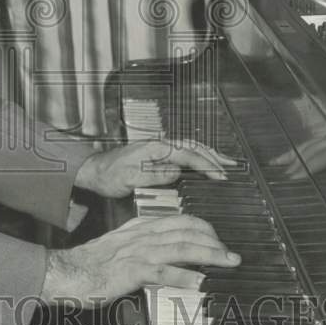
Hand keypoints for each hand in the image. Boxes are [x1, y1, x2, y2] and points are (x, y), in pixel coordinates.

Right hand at [41, 213, 239, 306]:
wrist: (64, 273)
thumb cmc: (89, 266)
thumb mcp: (118, 249)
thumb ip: (141, 248)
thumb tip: (165, 255)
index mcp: (138, 228)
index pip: (178, 220)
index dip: (203, 227)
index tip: (218, 238)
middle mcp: (141, 236)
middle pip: (185, 230)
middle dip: (213, 240)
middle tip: (232, 253)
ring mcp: (137, 252)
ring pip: (181, 247)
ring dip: (209, 254)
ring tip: (228, 262)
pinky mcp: (131, 272)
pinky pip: (163, 272)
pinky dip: (186, 276)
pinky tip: (202, 283)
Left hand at [74, 139, 235, 199]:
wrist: (94, 171)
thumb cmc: (109, 175)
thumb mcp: (130, 179)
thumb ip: (154, 176)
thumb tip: (176, 173)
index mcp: (154, 148)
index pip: (187, 155)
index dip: (206, 165)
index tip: (220, 176)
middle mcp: (158, 144)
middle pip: (193, 147)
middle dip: (214, 156)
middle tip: (231, 167)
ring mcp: (158, 147)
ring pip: (189, 146)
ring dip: (208, 153)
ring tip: (225, 162)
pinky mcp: (156, 153)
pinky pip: (182, 151)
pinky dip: (197, 154)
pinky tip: (203, 160)